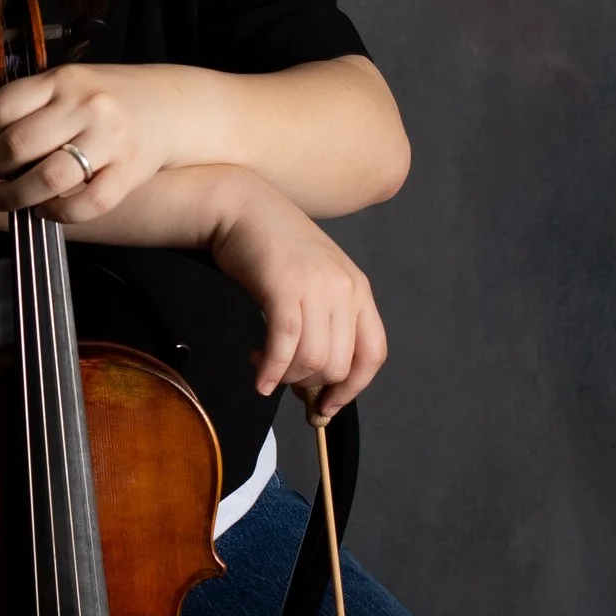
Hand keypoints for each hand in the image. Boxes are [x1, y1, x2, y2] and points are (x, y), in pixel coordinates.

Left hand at [0, 62, 174, 222]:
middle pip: (19, 145)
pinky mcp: (129, 173)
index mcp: (63, 80)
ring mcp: (110, 140)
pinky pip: (85, 205)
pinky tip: (45, 209)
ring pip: (49, 178)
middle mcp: (86, 106)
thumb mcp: (56, 91)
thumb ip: (3, 111)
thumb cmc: (106, 99)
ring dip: (16, 197)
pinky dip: (57, 214)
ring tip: (5, 199)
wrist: (172, 106)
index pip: (3, 108)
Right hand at [204, 176, 388, 417]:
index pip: (373, 354)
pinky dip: (271, 371)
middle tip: (283, 379)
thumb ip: (324, 322)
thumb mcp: (314, 282)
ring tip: (265, 367)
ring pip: (314, 359)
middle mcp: (345, 289)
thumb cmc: (273, 249)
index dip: (353, 389)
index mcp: (358, 290)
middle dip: (309, 384)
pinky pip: (285, 344)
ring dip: (287, 376)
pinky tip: (259, 376)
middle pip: (340, 364)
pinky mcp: (285, 287)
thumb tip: (316, 377)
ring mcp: (317, 286)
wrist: (242, 207)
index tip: (327, 407)